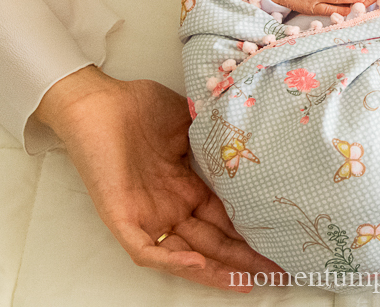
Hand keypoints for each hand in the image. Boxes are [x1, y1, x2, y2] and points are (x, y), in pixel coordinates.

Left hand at [34, 67, 284, 291]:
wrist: (97, 99)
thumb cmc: (139, 106)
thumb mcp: (190, 123)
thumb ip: (218, 139)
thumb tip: (253, 143)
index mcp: (187, 186)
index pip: (225, 218)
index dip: (251, 232)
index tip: (282, 240)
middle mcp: (171, 206)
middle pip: (213, 242)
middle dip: (245, 259)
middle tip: (279, 270)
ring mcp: (148, 214)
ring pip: (186, 254)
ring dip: (216, 269)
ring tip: (249, 279)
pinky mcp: (122, 218)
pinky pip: (148, 249)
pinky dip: (173, 259)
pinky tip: (199, 261)